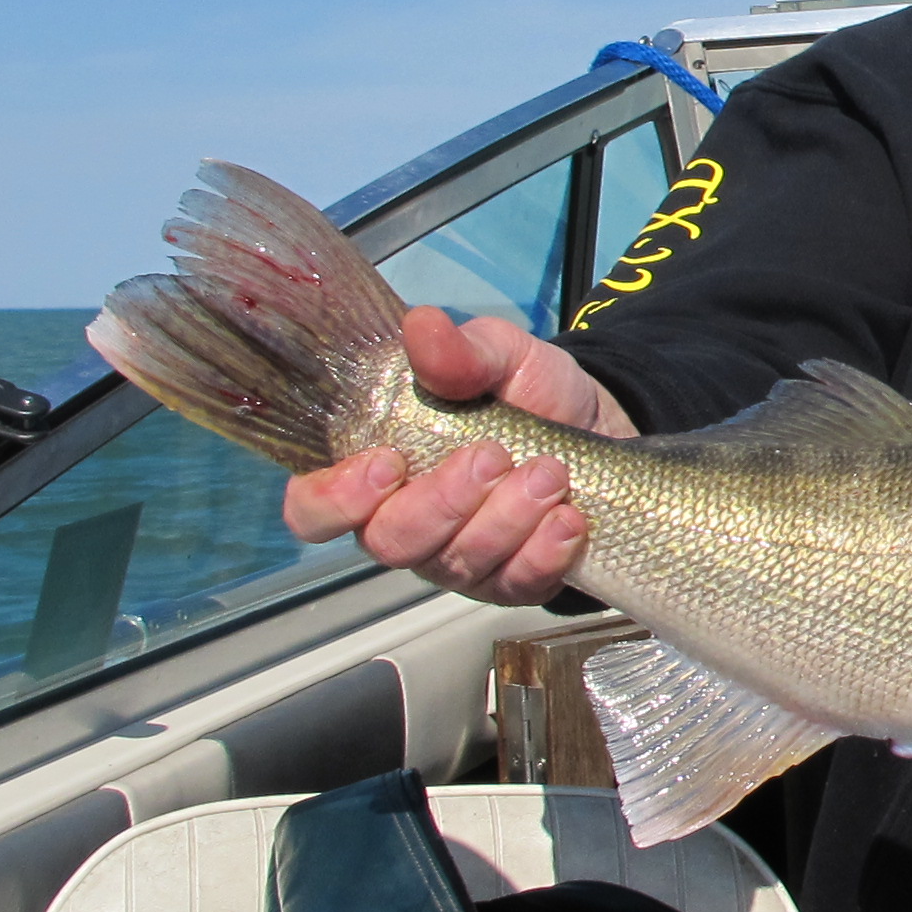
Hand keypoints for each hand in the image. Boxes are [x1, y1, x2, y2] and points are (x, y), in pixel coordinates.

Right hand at [280, 307, 634, 607]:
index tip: (390, 462)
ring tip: (551, 474)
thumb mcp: (499, 355)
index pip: (314, 508)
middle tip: (495, 456)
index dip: (337, 499)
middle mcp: (403, 522)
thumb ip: (459, 350)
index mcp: (374, 469)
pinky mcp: (510, 582)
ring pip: (457, 564)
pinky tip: (568, 519)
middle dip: (445, 501)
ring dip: (507, 519)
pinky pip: (514, 585)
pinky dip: (543, 553)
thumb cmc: (526, 390)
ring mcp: (456, 559)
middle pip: (390, 542)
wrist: (597, 423)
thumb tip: (423, 327)